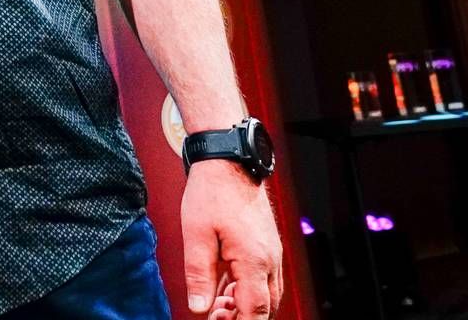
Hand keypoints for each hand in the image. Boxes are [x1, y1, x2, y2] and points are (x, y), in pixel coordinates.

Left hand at [181, 160, 283, 317]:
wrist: (229, 163)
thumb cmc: (212, 193)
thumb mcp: (196, 235)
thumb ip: (198, 274)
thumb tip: (199, 307)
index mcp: (254, 260)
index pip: (255, 309)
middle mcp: (269, 260)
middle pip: (265, 307)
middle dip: (243, 318)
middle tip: (214, 316)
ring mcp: (271, 253)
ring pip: (267, 295)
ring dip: (245, 306)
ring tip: (216, 306)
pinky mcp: (266, 246)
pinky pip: (263, 279)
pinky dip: (247, 291)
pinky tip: (225, 290)